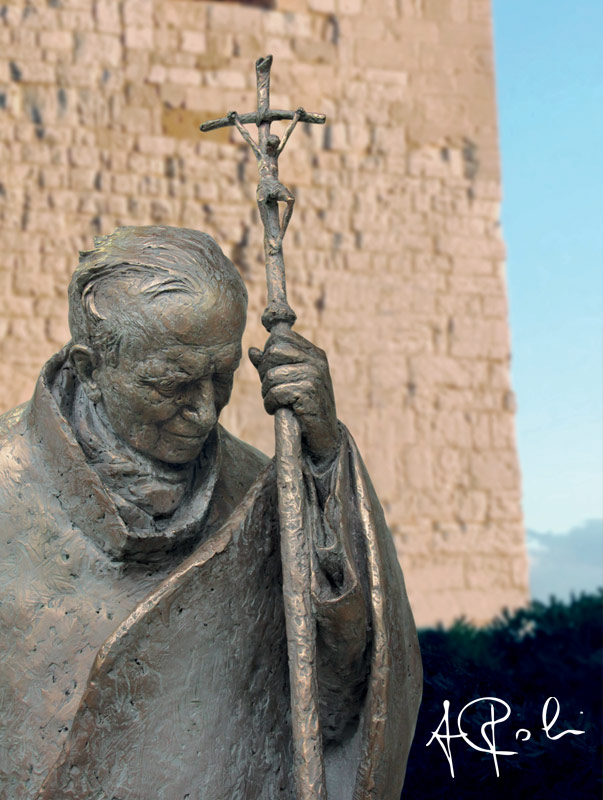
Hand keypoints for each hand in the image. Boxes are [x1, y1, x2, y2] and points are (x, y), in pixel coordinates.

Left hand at [249, 329, 339, 467]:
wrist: (323, 436)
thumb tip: (252, 350)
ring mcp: (314, 375)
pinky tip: (278, 410)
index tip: (272, 369)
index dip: (268, 352)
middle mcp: (316, 360)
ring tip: (275, 402)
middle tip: (271, 389)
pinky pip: (276, 392)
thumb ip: (271, 365)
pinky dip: (270, 404)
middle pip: (274, 351)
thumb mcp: (288, 381)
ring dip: (266, 392)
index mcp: (313, 353)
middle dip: (265, 372)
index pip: (281, 334)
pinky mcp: (309, 392)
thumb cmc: (303, 407)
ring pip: (272, 375)